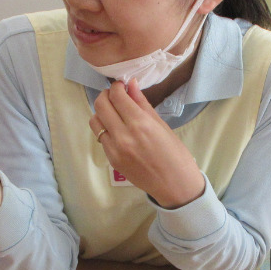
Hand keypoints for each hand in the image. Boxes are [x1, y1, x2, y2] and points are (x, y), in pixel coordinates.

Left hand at [90, 80, 205, 208]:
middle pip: (100, 105)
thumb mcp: (161, 125)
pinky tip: (118, 130)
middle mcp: (123, 135)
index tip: (121, 86)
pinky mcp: (111, 159)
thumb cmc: (175, 154)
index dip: (117, 86)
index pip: (116, 96)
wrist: (175, 185)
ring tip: (114, 113)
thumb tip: (131, 84)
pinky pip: (101, 137)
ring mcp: (114, 149)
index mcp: (140, 124)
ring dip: (102, 112)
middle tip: (116, 96)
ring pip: (95, 121)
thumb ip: (142, 104)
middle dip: (106, 95)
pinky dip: (106, 128)